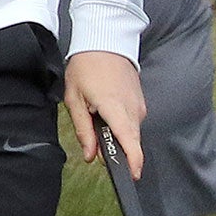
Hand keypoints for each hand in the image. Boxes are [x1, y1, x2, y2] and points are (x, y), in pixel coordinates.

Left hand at [64, 51, 144, 177]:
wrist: (104, 39)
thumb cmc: (87, 65)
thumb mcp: (74, 98)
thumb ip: (83, 130)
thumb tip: (90, 155)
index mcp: (115, 108)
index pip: (130, 142)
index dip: (133, 163)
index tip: (131, 177)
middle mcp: (132, 108)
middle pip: (131, 141)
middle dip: (117, 150)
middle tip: (95, 141)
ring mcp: (138, 103)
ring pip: (131, 131)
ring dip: (117, 133)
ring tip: (97, 114)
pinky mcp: (140, 100)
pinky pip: (132, 120)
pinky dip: (121, 122)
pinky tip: (107, 108)